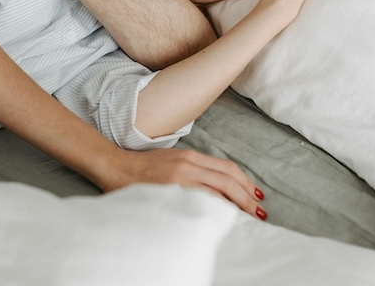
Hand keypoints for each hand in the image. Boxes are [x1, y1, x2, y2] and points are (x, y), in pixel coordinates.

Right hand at [102, 148, 267, 220]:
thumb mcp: (172, 160)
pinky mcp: (170, 190)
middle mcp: (188, 164)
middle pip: (227, 179)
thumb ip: (193, 169)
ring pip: (217, 191)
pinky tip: (223, 218)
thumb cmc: (142, 166)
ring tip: (249, 217)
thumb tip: (215, 185)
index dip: (245, 182)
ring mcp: (179, 178)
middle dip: (247, 197)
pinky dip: (215, 209)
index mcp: (190, 156)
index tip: (256, 195)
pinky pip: (199, 200)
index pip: (226, 168)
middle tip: (259, 212)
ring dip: (237, 205)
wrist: (116, 167)